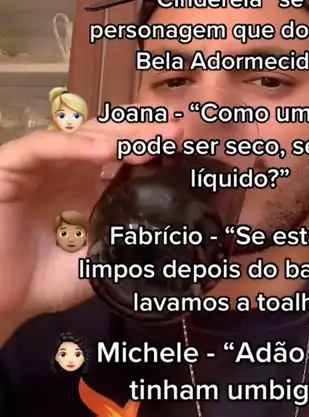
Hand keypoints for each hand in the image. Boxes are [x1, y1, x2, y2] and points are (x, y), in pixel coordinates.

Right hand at [0, 116, 179, 334]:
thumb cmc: (38, 284)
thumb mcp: (96, 263)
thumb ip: (123, 244)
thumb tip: (169, 239)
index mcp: (84, 186)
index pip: (121, 154)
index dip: (150, 145)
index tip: (183, 145)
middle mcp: (63, 169)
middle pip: (107, 137)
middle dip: (142, 132)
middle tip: (175, 132)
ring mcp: (38, 165)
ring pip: (80, 135)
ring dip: (116, 134)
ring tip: (150, 140)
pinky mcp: (10, 166)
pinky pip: (43, 146)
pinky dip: (74, 145)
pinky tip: (106, 151)